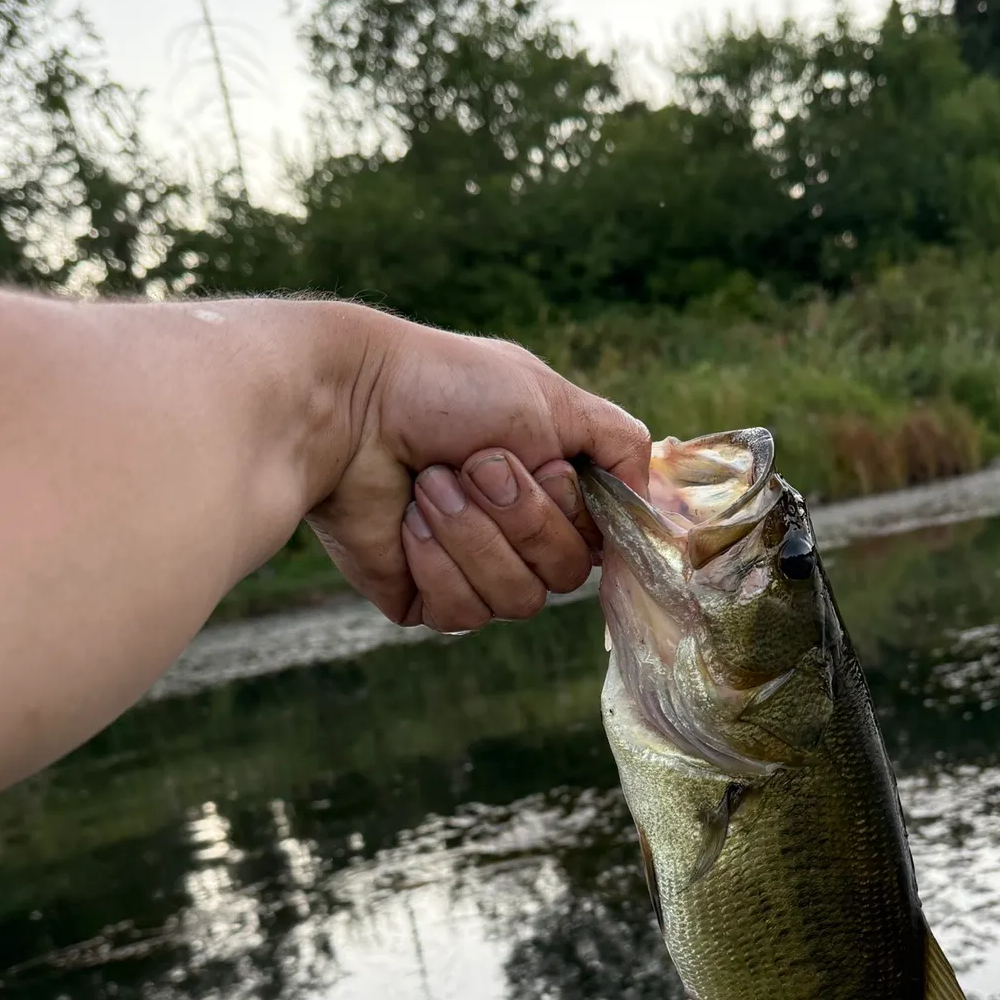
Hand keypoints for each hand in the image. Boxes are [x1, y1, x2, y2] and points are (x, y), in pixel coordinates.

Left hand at [305, 318, 648, 630]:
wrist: (348, 406)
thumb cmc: (445, 386)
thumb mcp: (554, 397)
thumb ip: (621, 444)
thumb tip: (652, 505)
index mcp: (553, 484)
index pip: (606, 539)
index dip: (581, 514)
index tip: (552, 474)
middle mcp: (519, 531)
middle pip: (566, 573)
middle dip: (522, 515)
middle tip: (476, 463)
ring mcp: (473, 567)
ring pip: (517, 599)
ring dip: (474, 533)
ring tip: (432, 482)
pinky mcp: (425, 596)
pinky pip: (463, 612)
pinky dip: (437, 559)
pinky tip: (408, 518)